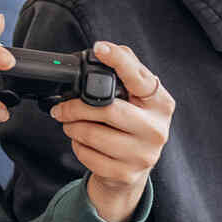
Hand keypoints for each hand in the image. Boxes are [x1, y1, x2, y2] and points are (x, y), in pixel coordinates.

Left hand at [50, 40, 172, 221]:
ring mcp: (143, 154)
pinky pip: (89, 156)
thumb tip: (105, 48)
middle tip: (61, 108)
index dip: (119, 60)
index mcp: (160, 103)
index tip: (100, 48)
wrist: (132, 170)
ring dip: (72, 127)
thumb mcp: (135, 99)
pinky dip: (77, 147)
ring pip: (93, 135)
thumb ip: (124, 73)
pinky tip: (82, 143)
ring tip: (70, 124)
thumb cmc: (130, 126)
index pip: (139, 78)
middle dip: (76, 108)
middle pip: (108, 110)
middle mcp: (156, 128)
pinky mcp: (127, 174)